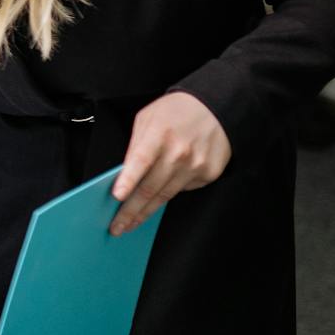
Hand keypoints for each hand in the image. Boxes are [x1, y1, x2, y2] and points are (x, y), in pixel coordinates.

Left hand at [110, 91, 230, 236]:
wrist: (217, 107)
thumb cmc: (177, 111)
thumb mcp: (148, 118)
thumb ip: (135, 146)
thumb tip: (123, 174)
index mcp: (159, 135)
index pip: (141, 161)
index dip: (128, 180)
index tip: (117, 197)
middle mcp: (179, 152)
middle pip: (150, 188)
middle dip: (130, 211)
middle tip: (116, 227)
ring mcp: (196, 165)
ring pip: (165, 196)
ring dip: (145, 213)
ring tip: (130, 224)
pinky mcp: (208, 174)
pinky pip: (183, 190)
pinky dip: (169, 192)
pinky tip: (160, 193)